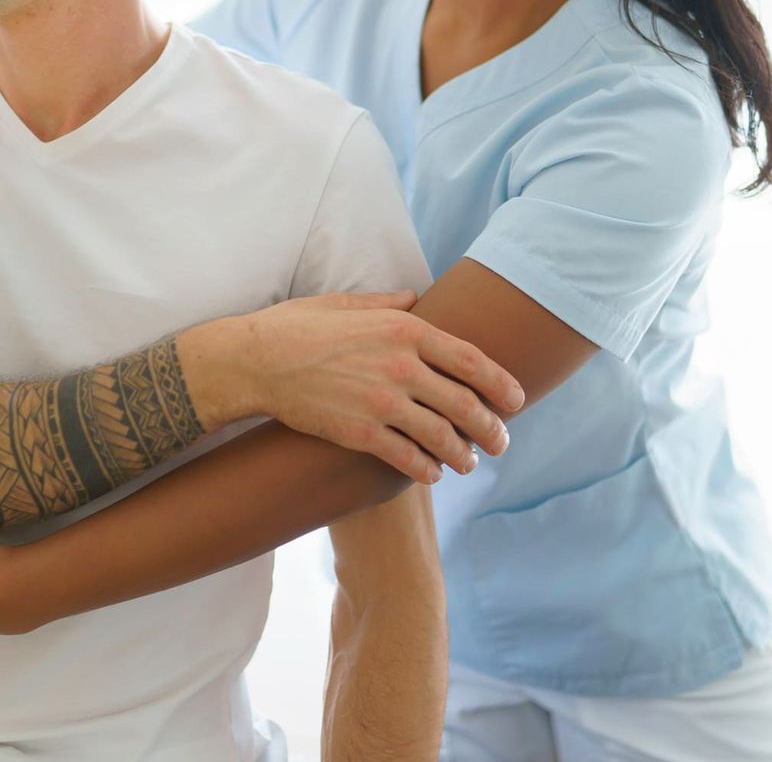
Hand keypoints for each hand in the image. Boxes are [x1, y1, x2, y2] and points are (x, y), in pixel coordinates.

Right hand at [186, 292, 524, 484]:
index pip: (472, 360)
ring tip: (469, 463)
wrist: (255, 360)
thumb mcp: (345, 302)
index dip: (502, 384)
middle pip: (467, 404)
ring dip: (464, 455)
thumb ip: (386, 303)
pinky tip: (433, 473)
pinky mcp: (360, 433)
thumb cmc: (297, 327)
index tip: (516, 401)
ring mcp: (382, 401)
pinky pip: (408, 457)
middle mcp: (401, 365)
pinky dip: (427, 469)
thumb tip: (415, 298)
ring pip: (443, 437)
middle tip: (502, 443)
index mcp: (404, 328)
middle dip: (492, 429)